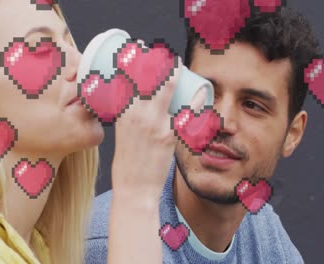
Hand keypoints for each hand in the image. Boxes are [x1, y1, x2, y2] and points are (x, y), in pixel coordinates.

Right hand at [111, 41, 205, 198]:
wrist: (134, 189)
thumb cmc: (127, 165)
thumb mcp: (122, 136)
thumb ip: (130, 120)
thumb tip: (137, 108)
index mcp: (123, 114)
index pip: (126, 80)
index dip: (133, 60)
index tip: (140, 50)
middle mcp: (137, 115)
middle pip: (146, 77)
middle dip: (156, 61)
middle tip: (164, 55)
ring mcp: (154, 124)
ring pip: (165, 88)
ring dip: (173, 72)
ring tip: (178, 64)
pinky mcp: (169, 136)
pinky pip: (185, 114)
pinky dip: (195, 101)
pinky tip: (201, 92)